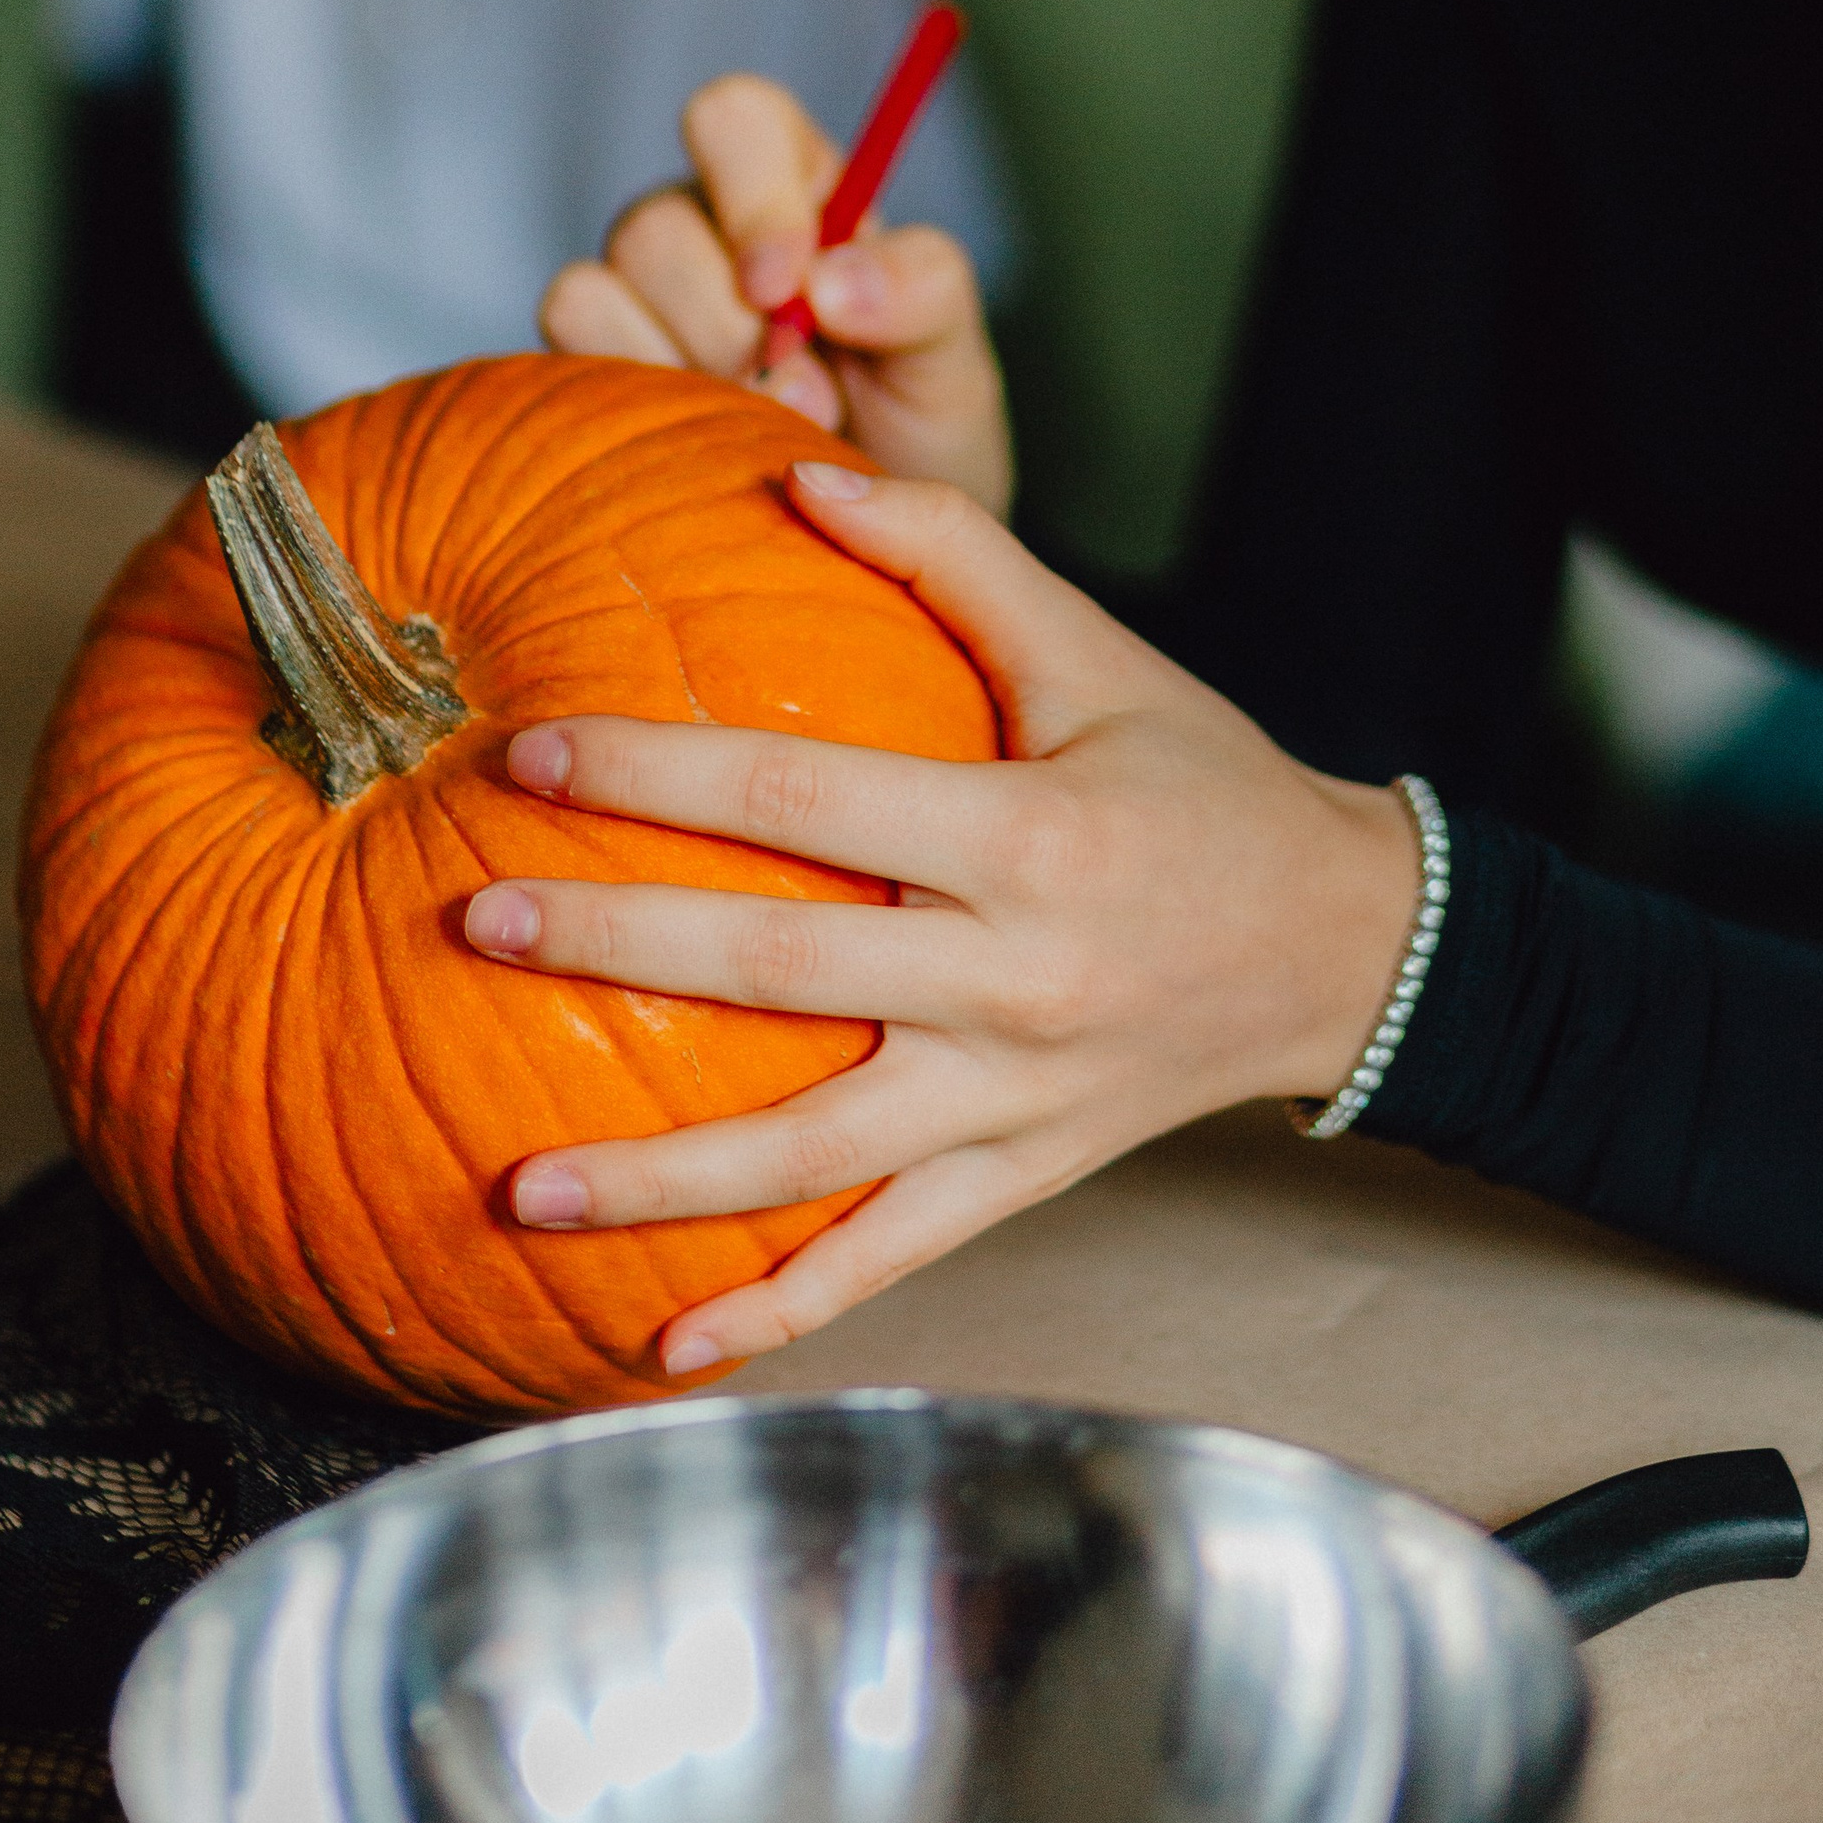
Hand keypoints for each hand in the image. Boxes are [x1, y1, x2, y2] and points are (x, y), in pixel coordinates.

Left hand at [460, 462, 1419, 1377]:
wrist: (1348, 949)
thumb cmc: (1205, 782)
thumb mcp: (1095, 650)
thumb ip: (951, 551)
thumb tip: (793, 475)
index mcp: (1025, 837)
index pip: (803, 802)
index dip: (659, 777)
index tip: (531, 758)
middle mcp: (1013, 980)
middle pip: (779, 972)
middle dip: (616, 949)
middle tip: (474, 923)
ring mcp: (1014, 1100)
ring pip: (815, 1158)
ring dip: (659, 1184)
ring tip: (515, 1194)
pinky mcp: (1023, 1178)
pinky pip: (888, 1257)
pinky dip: (778, 1312)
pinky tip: (662, 1347)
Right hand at [540, 71, 1012, 513]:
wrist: (876, 550)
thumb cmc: (916, 435)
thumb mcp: (952, 362)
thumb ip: (921, 292)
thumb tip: (825, 280)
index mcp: (796, 186)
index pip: (733, 120)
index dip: (749, 196)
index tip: (787, 289)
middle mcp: (703, 227)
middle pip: (655, 224)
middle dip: (728, 330)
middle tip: (803, 398)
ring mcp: (637, 300)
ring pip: (597, 289)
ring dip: (686, 374)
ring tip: (759, 427)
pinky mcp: (588, 370)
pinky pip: (565, 354)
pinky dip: (633, 403)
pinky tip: (694, 446)